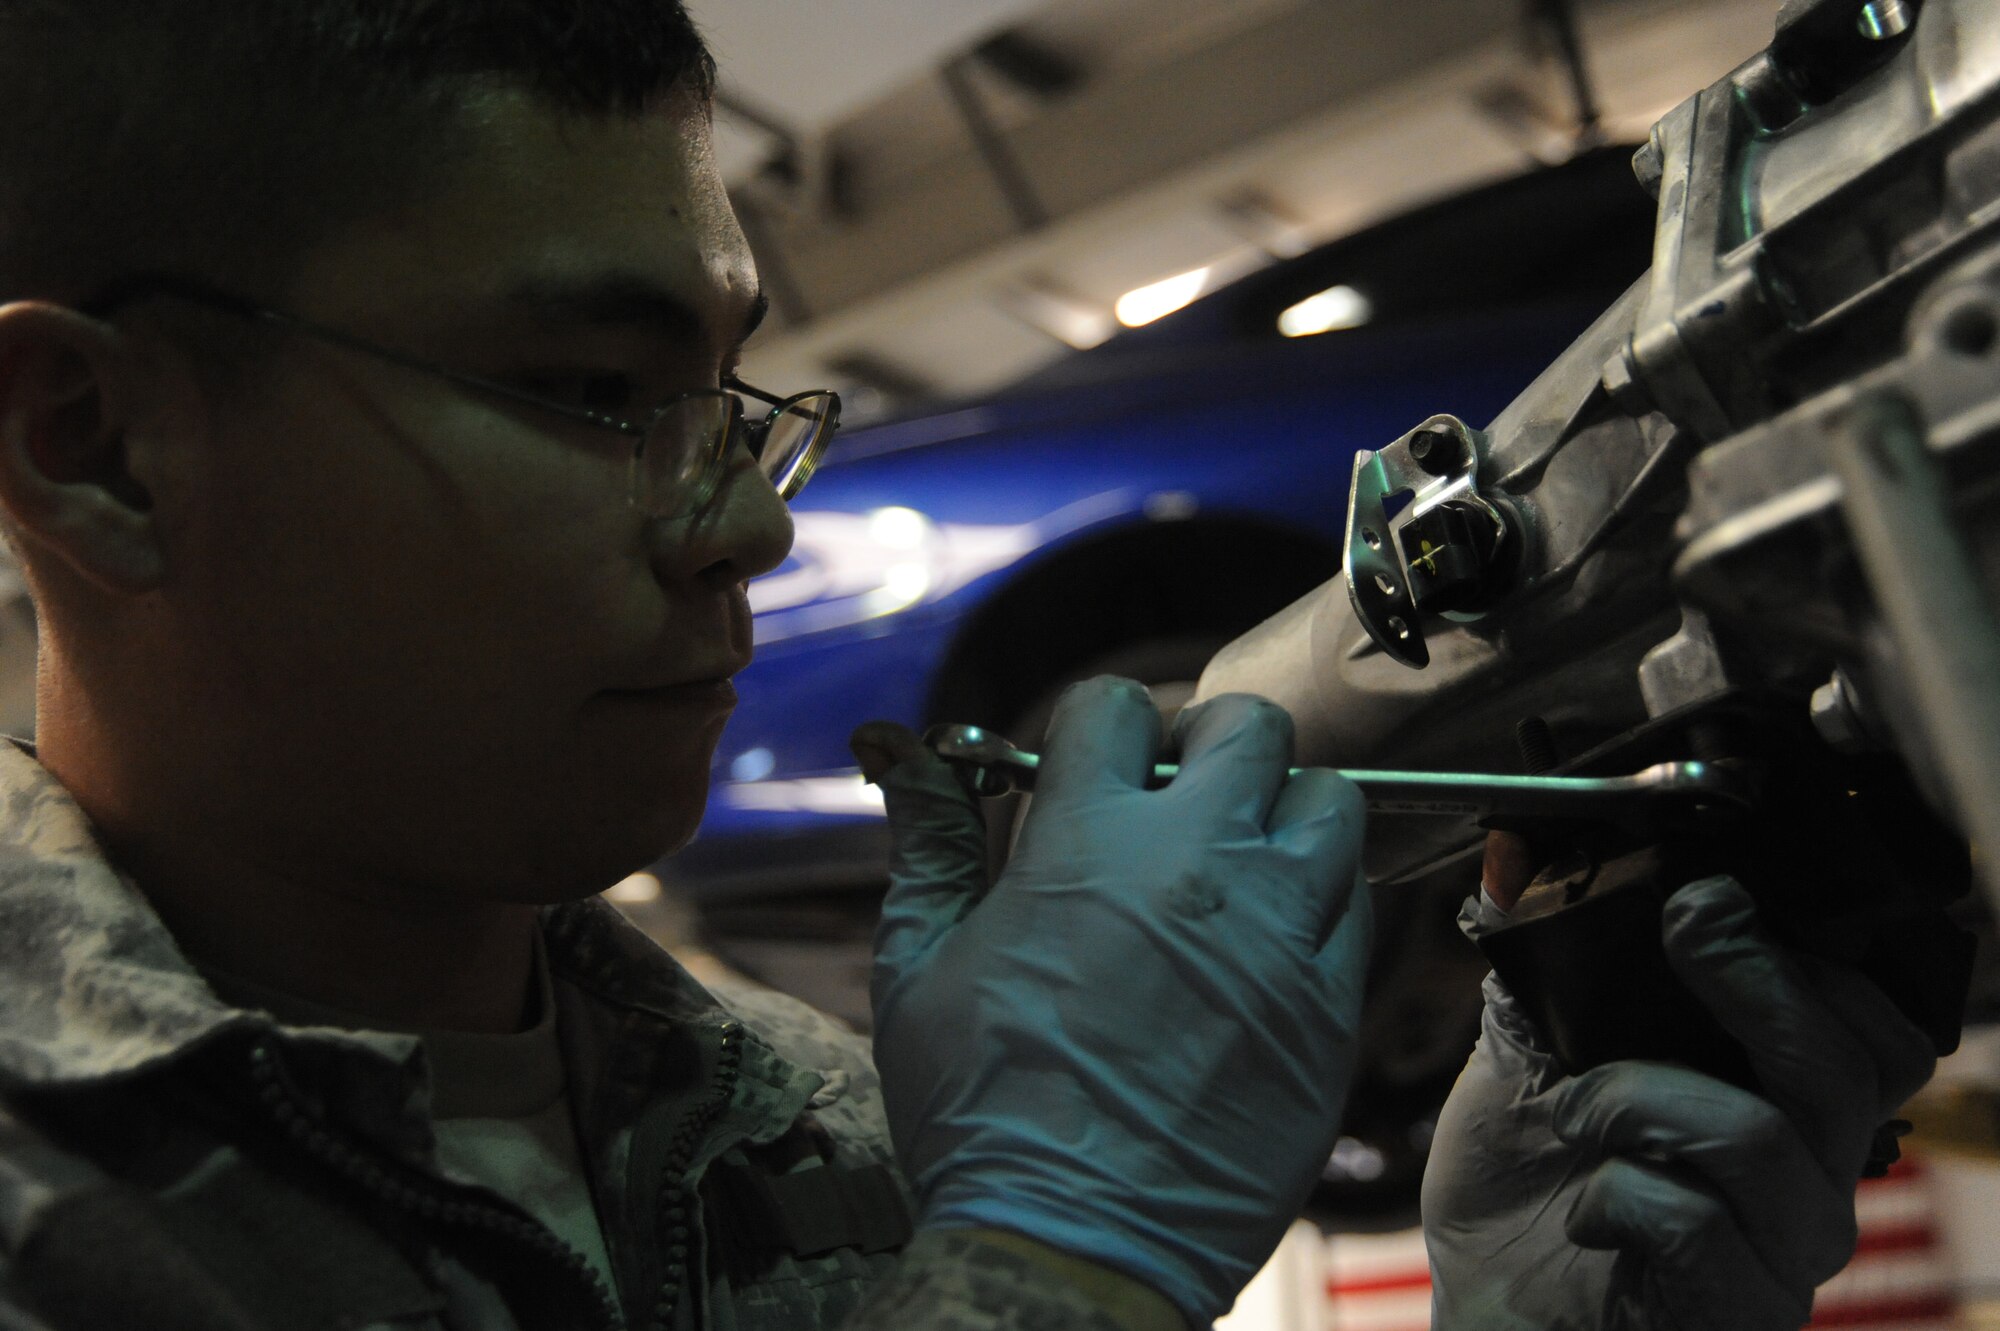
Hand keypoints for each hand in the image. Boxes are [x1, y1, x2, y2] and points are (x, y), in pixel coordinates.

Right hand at [853, 679, 1372, 1324]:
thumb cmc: (981, 1108)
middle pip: (1250, 727)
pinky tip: (1270, 939)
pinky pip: (1356, 907)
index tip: (1088, 764)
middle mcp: (1197, 866)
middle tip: (1176, 795)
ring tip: (1238, 862)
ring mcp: (1278, 933)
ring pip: (1330, 802)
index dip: (1097, 724)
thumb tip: (904, 756)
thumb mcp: (918, 967)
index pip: (1117, 705)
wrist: (1074, 1243)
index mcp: (1086, 844)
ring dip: (1282, 812)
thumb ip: (929, 844)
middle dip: (1209, 742)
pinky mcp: (1328, 1006)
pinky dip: (1319, 901)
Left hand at [1421, 875, 1935, 1329]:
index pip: (1872, 1032)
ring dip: (1640, 1098)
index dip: (1813, 959)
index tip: (1712, 899)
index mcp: (1777, 1108)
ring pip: (1761, 1138)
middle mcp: (1804, 1180)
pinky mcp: (1736, 1312)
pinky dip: (1617, 1196)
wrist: (1487, 1317)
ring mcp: (1779, 1255)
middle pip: (1852, 1066)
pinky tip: (1583, 1214)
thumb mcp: (1526, 1062)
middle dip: (1761, 982)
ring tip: (1574, 1115)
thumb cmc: (1523, 1195)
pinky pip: (1699, 1225)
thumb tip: (1511, 866)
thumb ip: (1541, 974)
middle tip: (1686, 934)